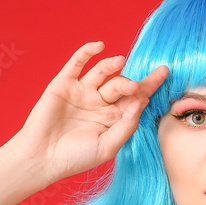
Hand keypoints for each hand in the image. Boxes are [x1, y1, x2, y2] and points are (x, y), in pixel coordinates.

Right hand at [8, 40, 167, 182]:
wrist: (41, 157)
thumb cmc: (75, 157)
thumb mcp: (108, 145)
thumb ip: (126, 124)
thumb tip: (141, 101)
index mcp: (113, 118)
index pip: (135, 99)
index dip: (149, 87)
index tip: (164, 73)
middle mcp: (100, 103)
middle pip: (122, 85)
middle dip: (132, 83)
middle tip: (135, 86)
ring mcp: (82, 92)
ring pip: (102, 73)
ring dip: (112, 66)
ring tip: (120, 62)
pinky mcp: (64, 84)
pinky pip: (77, 64)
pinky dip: (87, 52)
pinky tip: (100, 47)